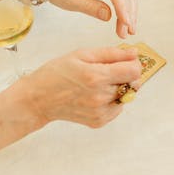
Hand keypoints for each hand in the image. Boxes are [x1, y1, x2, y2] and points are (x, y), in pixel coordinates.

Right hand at [19, 47, 141, 127]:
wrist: (38, 99)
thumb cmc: (57, 73)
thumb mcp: (82, 55)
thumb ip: (112, 53)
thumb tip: (135, 53)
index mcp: (96, 76)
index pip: (134, 71)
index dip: (133, 63)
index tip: (125, 61)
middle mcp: (100, 96)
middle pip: (132, 83)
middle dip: (125, 75)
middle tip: (107, 72)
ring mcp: (100, 111)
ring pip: (126, 96)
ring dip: (119, 88)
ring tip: (98, 84)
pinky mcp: (99, 121)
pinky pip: (117, 108)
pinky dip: (112, 101)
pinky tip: (95, 95)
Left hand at [26, 0, 137, 38]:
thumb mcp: (68, 1)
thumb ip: (89, 7)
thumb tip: (109, 16)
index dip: (121, 5)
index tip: (126, 22)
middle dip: (127, 13)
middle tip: (126, 33)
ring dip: (130, 12)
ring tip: (128, 32)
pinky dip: (127, 8)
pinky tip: (126, 22)